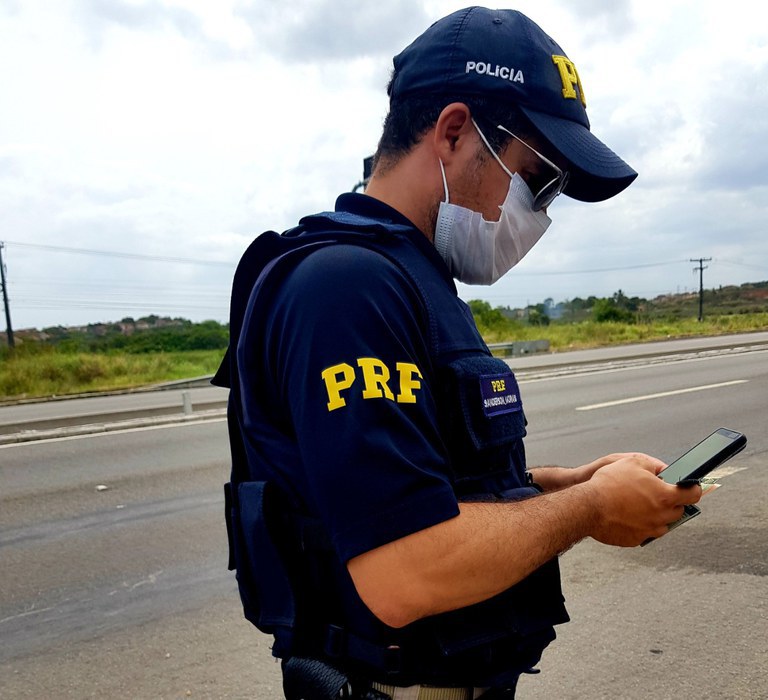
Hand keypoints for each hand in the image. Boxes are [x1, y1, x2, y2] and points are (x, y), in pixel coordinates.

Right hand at [585, 453, 701, 546]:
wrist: (587, 507)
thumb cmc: (609, 483)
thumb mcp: (633, 462)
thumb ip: (654, 466)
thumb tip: (663, 471)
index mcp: (665, 496)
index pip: (693, 495)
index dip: (694, 489)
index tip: (692, 488)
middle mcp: (661, 516)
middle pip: (678, 511)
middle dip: (671, 502)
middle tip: (657, 493)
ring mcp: (649, 530)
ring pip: (662, 524)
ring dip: (656, 515)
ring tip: (638, 504)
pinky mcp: (635, 540)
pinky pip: (644, 532)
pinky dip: (639, 524)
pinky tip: (626, 514)